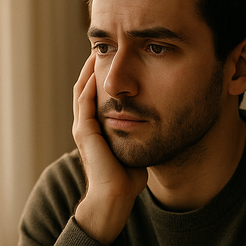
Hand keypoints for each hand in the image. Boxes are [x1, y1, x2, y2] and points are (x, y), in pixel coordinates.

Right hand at [72, 55, 146, 243]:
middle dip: (94, 66)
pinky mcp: (85, 133)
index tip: (117, 57)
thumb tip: (162, 120)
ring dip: (89, 69)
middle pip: (86, 87)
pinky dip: (90, 82)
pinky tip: (97, 67)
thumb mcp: (137, 147)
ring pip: (82, 89)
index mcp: (96, 129)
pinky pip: (85, 100)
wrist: (115, 199)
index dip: (105, 75)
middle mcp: (85, 126)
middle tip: (104, 46)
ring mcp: (82, 128)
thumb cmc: (128, 179)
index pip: (96, 94)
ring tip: (98, 49)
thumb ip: (142, 132)